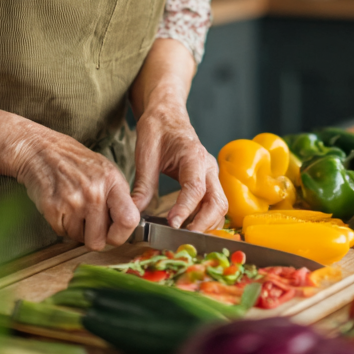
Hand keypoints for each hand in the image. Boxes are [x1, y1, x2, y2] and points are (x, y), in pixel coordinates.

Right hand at [13, 127, 140, 249]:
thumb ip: (119, 197)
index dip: (122, 234)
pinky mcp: (53, 209)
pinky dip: (62, 225)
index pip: (128, 220)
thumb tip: (129, 224)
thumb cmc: (76, 161)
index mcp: (112, 182)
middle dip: (94, 236)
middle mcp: (94, 192)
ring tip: (74, 207)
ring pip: (79, 239)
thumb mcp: (106, 170)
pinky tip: (62, 207)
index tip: (115, 232)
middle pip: (99, 241)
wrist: (42, 151)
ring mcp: (73, 201)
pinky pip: (62, 233)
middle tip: (90, 221)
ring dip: (76, 229)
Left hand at [130, 97, 225, 231]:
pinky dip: (205, 219)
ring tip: (183, 238)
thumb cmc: (157, 128)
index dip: (185, 208)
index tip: (173, 224)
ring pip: (219, 206)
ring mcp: (210, 175)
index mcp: (193, 155)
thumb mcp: (145, 152)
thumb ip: (143, 184)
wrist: (167, 114)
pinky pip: (213, 204)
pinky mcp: (207, 181)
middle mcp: (208, 166)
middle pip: (218, 202)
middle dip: (203, 224)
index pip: (195, 187)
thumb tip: (134, 211)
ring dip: (206, 224)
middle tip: (182, 239)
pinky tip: (188, 228)